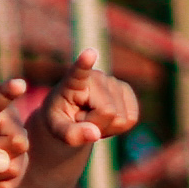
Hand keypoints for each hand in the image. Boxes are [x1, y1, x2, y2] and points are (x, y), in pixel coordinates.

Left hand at [29, 54, 145, 159]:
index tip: (89, 52)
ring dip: (107, 126)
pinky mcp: (127, 91)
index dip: (84, 63)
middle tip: (81, 120)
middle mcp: (96, 77)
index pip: (78, 72)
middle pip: (108, 112)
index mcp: (72, 82)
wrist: (70, 116)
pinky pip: (131, 119)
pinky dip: (119, 127)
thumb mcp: (56, 130)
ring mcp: (114, 82)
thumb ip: (70, 134)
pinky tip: (105, 119)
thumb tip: (94, 134)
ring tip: (91, 118)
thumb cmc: (60, 120)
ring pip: (122, 119)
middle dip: (96, 124)